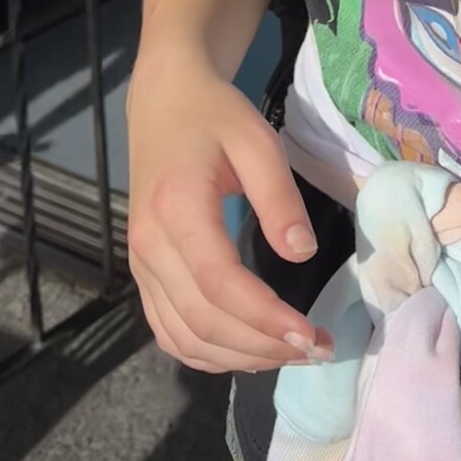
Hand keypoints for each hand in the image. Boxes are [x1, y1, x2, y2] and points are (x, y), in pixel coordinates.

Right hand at [126, 47, 334, 372]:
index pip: (218, 282)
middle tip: (318, 350)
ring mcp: (142, 265)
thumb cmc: (216, 117)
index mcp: (177, 209)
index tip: (310, 334)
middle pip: (202, 320)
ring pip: (184, 336)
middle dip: (262, 347)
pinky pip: (169, 330)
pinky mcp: (144, 273)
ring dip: (239, 358)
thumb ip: (278, 197)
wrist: (165, 102)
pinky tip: (248, 352)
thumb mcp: (257, 141)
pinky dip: (207, 353)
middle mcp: (150, 247)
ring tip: (292, 353)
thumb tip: (302, 253)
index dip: (264, 318)